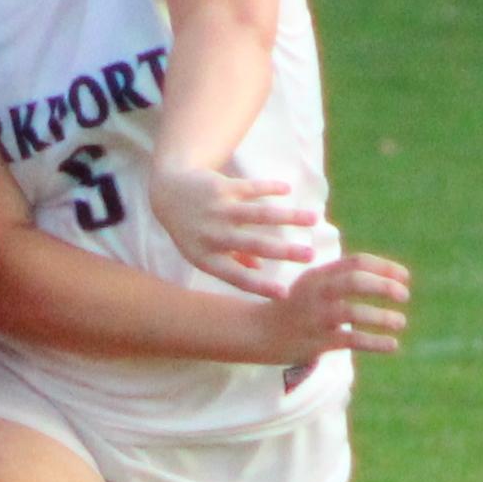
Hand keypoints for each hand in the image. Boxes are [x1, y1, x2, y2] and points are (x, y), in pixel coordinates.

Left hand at [148, 161, 318, 297]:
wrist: (168, 193)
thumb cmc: (191, 230)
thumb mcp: (202, 253)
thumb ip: (232, 263)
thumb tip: (261, 271)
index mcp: (207, 258)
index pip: (237, 277)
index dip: (261, 287)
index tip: (286, 294)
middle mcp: (213, 235)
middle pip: (254, 244)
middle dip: (285, 251)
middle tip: (311, 255)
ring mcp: (218, 209)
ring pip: (259, 214)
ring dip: (289, 216)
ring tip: (314, 219)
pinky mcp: (223, 187)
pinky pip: (251, 188)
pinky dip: (271, 188)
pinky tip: (288, 190)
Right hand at [256, 252, 412, 362]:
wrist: (259, 332)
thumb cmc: (294, 307)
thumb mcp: (313, 284)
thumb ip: (340, 277)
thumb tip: (381, 276)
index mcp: (319, 274)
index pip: (356, 262)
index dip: (384, 268)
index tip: (405, 277)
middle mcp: (317, 292)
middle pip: (355, 281)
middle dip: (384, 286)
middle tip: (404, 295)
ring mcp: (315, 317)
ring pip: (353, 312)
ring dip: (381, 317)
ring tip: (401, 321)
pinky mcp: (316, 341)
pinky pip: (350, 340)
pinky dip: (375, 342)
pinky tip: (393, 344)